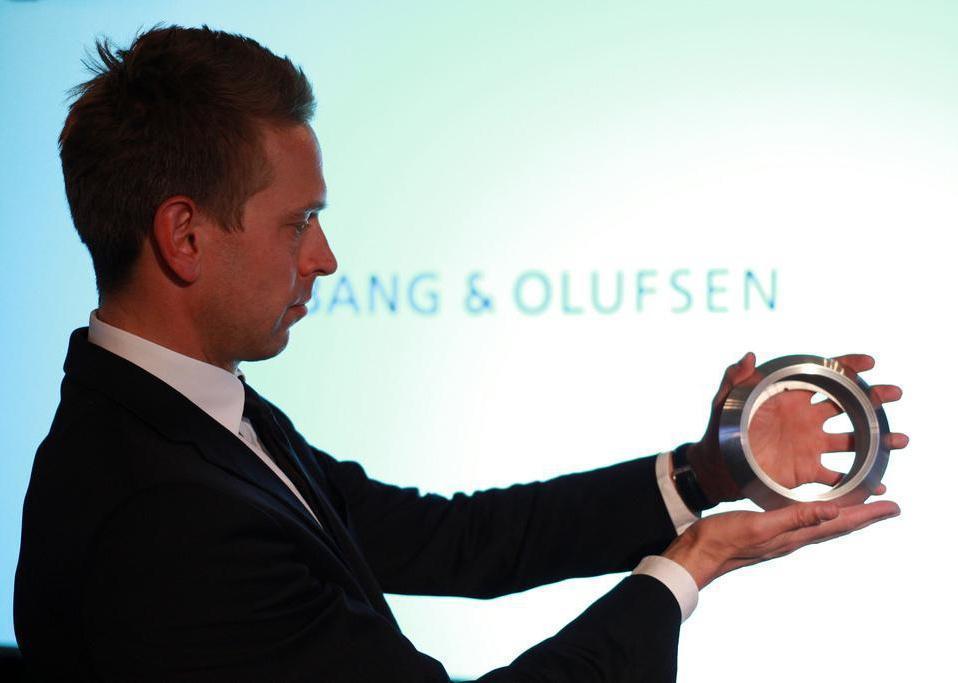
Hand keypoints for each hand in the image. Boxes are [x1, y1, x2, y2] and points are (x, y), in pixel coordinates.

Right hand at [662, 499, 900, 588]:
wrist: (697, 553)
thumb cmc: (724, 538)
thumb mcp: (761, 524)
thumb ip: (796, 517)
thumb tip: (835, 511)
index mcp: (796, 535)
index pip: (841, 522)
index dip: (868, 514)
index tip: (894, 506)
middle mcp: (794, 538)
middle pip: (839, 525)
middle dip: (865, 515)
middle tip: (889, 506)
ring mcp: (782, 537)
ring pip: (824, 524)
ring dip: (846, 515)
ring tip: (862, 507)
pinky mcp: (769, 532)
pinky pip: (805, 522)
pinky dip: (820, 514)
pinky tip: (814, 511)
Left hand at [688, 352, 908, 503]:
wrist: (716, 466)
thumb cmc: (718, 429)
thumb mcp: (723, 401)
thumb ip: (734, 378)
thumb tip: (747, 355)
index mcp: (791, 397)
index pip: (823, 376)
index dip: (847, 366)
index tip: (869, 362)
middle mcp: (807, 419)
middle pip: (849, 404)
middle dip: (875, 397)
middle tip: (894, 393)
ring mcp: (811, 445)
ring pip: (854, 440)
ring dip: (879, 439)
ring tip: (899, 439)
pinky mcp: (807, 471)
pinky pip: (839, 476)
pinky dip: (859, 481)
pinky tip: (878, 484)